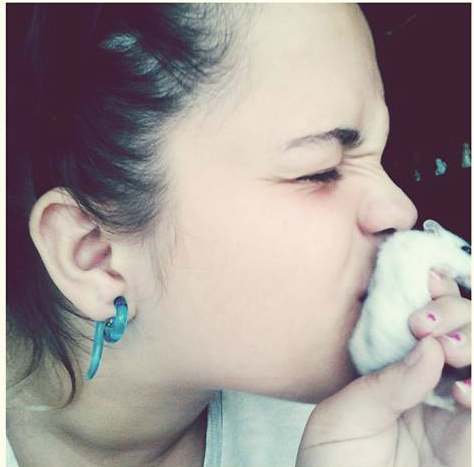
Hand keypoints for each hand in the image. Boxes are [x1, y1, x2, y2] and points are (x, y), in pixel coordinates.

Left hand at [296, 274, 470, 466]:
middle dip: (457, 314)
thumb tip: (432, 346)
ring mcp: (455, 418)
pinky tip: (463, 393)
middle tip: (425, 324)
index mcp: (397, 372)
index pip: (426, 325)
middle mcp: (431, 388)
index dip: (433, 296)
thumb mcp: (345, 415)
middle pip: (464, 334)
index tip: (426, 279)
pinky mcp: (468, 448)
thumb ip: (387, 381)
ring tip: (449, 352)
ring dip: (473, 344)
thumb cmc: (331, 464)